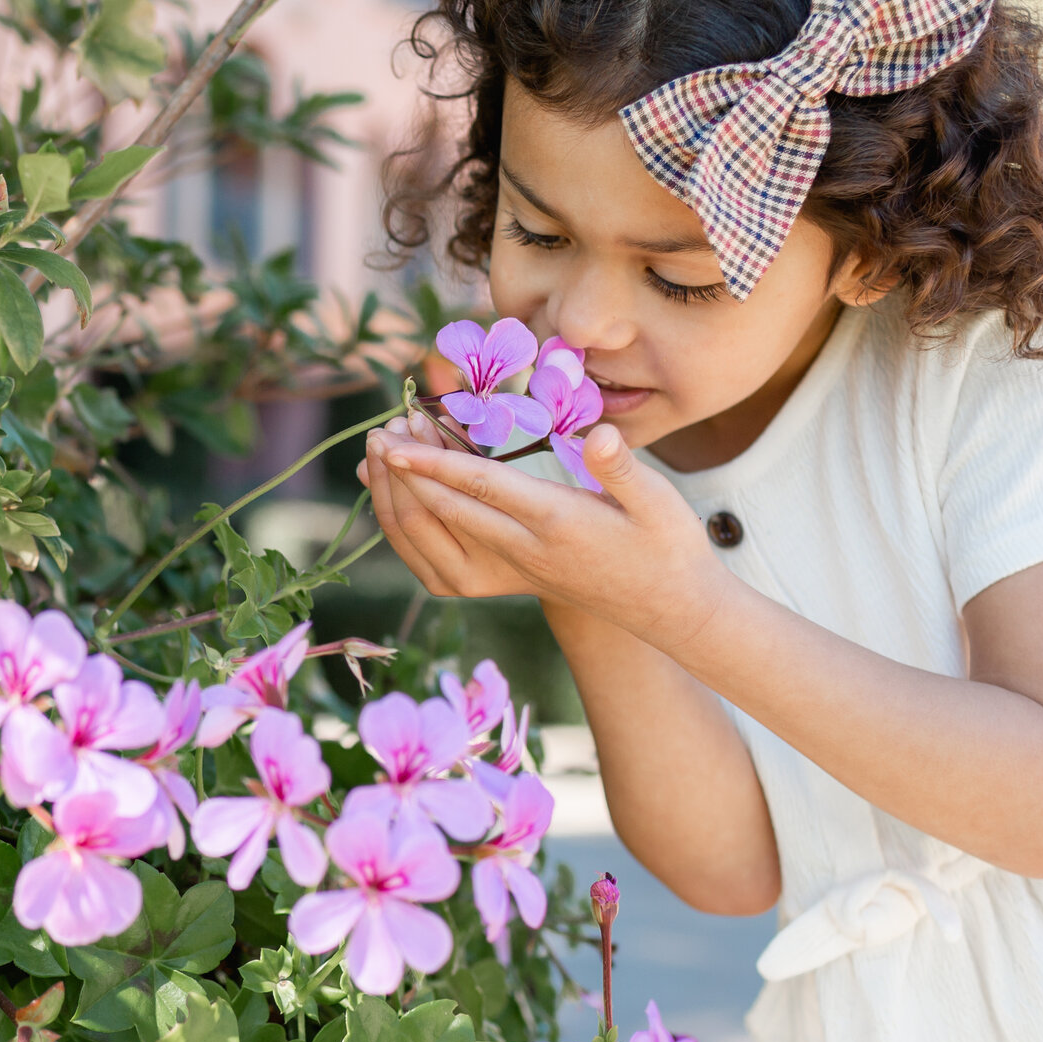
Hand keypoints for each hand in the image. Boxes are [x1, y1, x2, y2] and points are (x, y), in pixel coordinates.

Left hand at [359, 420, 730, 652]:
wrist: (668, 608)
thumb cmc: (666, 545)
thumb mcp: (658, 500)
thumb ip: (622, 468)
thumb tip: (601, 435)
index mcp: (557, 521)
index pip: (483, 486)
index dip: (435, 463)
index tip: (397, 442)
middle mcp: (524, 549)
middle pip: (448, 510)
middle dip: (405, 473)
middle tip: (377, 433)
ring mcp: (512, 567)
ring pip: (438, 537)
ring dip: (401, 499)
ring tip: (374, 457)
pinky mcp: (507, 577)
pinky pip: (442, 557)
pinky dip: (410, 528)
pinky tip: (395, 498)